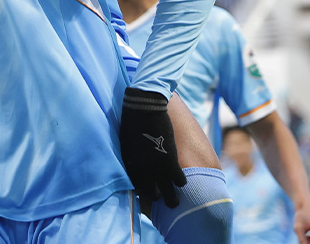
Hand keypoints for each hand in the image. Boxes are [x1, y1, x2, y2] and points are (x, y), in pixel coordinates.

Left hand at [120, 87, 186, 211]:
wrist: (143, 108)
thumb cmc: (132, 122)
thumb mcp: (127, 144)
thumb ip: (132, 159)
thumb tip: (136, 168)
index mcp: (130, 166)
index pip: (137, 189)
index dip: (144, 195)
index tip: (148, 197)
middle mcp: (142, 171)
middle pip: (151, 195)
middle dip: (157, 198)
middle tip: (162, 200)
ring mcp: (156, 167)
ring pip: (168, 193)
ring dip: (172, 198)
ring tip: (174, 202)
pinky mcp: (170, 160)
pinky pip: (178, 179)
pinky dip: (181, 182)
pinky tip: (182, 183)